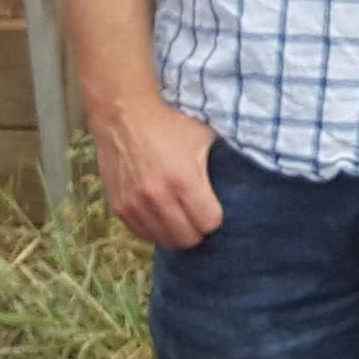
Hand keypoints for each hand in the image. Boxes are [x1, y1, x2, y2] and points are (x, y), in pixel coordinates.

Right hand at [93, 94, 227, 250]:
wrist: (124, 116)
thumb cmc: (170, 125)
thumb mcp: (204, 139)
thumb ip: (221, 165)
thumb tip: (240, 186)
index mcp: (185, 180)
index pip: (209, 223)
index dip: (214, 218)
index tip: (212, 208)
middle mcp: (159, 198)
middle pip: (188, 239)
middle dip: (197, 230)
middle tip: (196, 217)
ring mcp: (136, 205)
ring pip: (164, 241)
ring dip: (175, 233)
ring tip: (179, 217)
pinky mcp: (119, 207)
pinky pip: (142, 234)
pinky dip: (154, 230)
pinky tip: (160, 216)